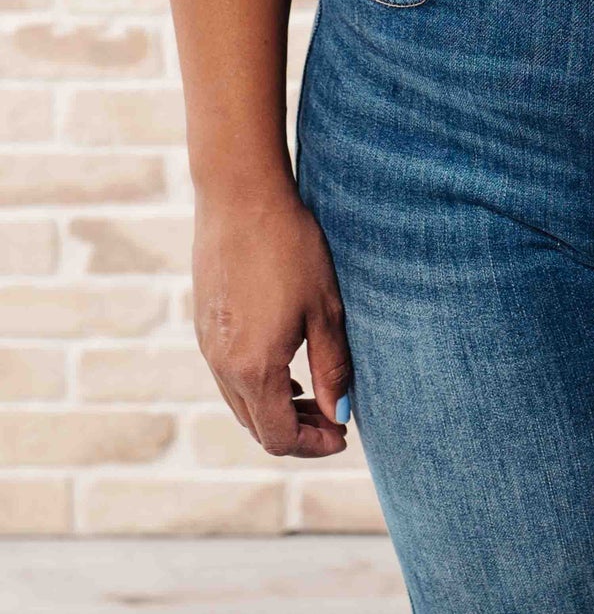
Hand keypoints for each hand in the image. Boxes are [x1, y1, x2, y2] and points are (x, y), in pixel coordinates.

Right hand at [193, 185, 351, 457]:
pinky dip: (255, 384)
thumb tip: (339, 413)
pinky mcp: (203, 325)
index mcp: (254, 369)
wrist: (240, 196)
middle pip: (257, 427)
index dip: (314, 445)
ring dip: (275, 409)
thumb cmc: (290, 247)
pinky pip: (227, 376)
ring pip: (240, 403)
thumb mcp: (324, 308)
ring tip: (311, 390)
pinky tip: (282, 361)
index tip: (342, 434)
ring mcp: (206, 347)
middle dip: (297, 430)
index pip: (280, 437)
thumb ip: (332, 367)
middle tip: (333, 415)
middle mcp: (222, 367)